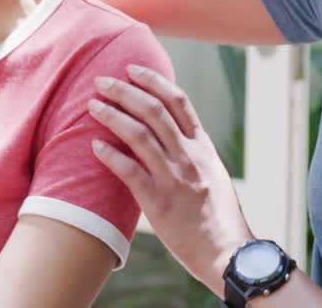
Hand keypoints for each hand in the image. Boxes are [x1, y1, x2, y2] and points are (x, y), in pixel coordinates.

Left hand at [90, 65, 253, 295]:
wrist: (228, 253)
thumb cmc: (220, 218)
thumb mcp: (213, 176)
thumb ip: (194, 155)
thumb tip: (174, 137)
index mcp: (202, 147)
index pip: (178, 102)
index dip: (153, 81)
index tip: (133, 69)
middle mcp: (189, 156)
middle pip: (154, 110)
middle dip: (125, 91)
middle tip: (102, 81)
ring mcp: (174, 177)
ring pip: (139, 134)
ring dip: (112, 116)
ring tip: (93, 106)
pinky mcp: (159, 202)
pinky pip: (130, 171)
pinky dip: (110, 155)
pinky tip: (94, 146)